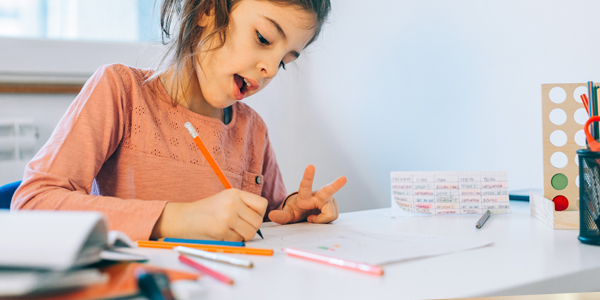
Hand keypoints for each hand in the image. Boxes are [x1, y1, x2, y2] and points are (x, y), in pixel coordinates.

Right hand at [151, 189, 267, 240]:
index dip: (259, 214)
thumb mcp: (225, 200)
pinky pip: (237, 240)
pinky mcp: (221, 229)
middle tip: (239, 228)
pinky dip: (232, 241)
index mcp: (235, 193)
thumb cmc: (206, 211)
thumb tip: (260, 221)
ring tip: (231, 231)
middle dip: (251, 228)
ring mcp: (227, 216)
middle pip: (257, 221)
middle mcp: (233, 202)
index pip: (262, 204)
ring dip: (242, 236)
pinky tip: (221, 234)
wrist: (184, 218)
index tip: (250, 218)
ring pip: (250, 233)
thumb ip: (243, 206)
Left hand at [268, 165, 346, 223]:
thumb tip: (271, 215)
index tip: (310, 166)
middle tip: (344, 178)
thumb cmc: (297, 211)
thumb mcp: (288, 215)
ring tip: (312, 218)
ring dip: (321, 219)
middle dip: (336, 185)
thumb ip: (281, 216)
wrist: (307, 212)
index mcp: (305, 195)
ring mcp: (329, 200)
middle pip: (328, 190)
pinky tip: (320, 217)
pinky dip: (325, 220)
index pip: (305, 185)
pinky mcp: (334, 206)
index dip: (308, 176)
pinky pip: (332, 217)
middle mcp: (319, 195)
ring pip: (330, 214)